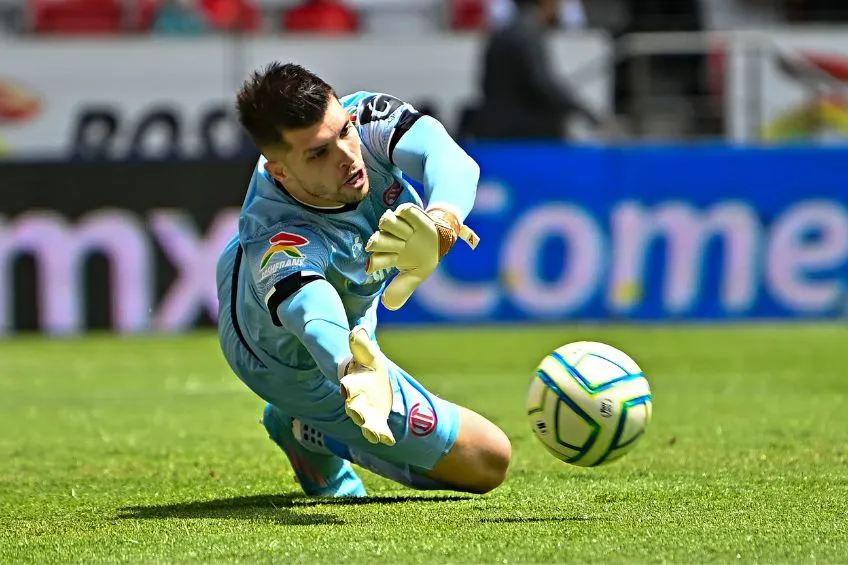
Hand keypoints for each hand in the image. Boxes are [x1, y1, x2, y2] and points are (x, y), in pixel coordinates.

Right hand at [339, 326, 395, 445]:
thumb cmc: (366, 363)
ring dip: (368, 428)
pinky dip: (382, 435)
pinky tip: (389, 440)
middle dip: (356, 411)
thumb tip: (358, 330)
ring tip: (374, 434)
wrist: (368, 378)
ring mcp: (365, 410)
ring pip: (364, 421)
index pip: (348, 383)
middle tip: (358, 417)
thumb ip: (361, 343)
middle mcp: (355, 398)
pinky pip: (377, 428)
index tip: (346, 387)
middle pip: (353, 406)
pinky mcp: (375, 418)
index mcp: (352, 380)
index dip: (347, 385)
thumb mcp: (366, 352)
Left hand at [365, 204, 478, 310]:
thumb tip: (388, 305)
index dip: (374, 263)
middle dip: (384, 244)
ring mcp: (396, 225)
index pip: (375, 260)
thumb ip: (403, 289)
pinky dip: (407, 216)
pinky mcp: (407, 213)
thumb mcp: (416, 276)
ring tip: (409, 234)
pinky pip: (402, 211)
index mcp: (388, 256)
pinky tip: (413, 224)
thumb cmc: (424, 258)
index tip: (372, 266)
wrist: (441, 239)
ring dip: (398, 229)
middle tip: (401, 247)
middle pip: (376, 240)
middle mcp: (388, 240)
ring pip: (386, 222)